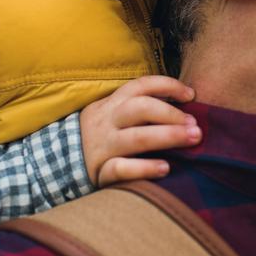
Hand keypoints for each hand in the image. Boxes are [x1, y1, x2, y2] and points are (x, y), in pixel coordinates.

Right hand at [80, 76, 199, 186]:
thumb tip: (184, 105)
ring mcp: (103, 146)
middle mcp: (107, 121)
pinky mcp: (100, 171)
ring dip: (167, 137)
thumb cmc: (103, 137)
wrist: (59, 163)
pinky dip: (144, 168)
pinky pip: (122, 168)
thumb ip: (140, 109)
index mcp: (113, 103)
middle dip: (172, 114)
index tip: (191, 95)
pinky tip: (166, 168)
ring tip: (192, 140)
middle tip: (196, 126)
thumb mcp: (114, 115)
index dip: (168, 85)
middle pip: (140, 108)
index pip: (141, 85)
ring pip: (135, 137)